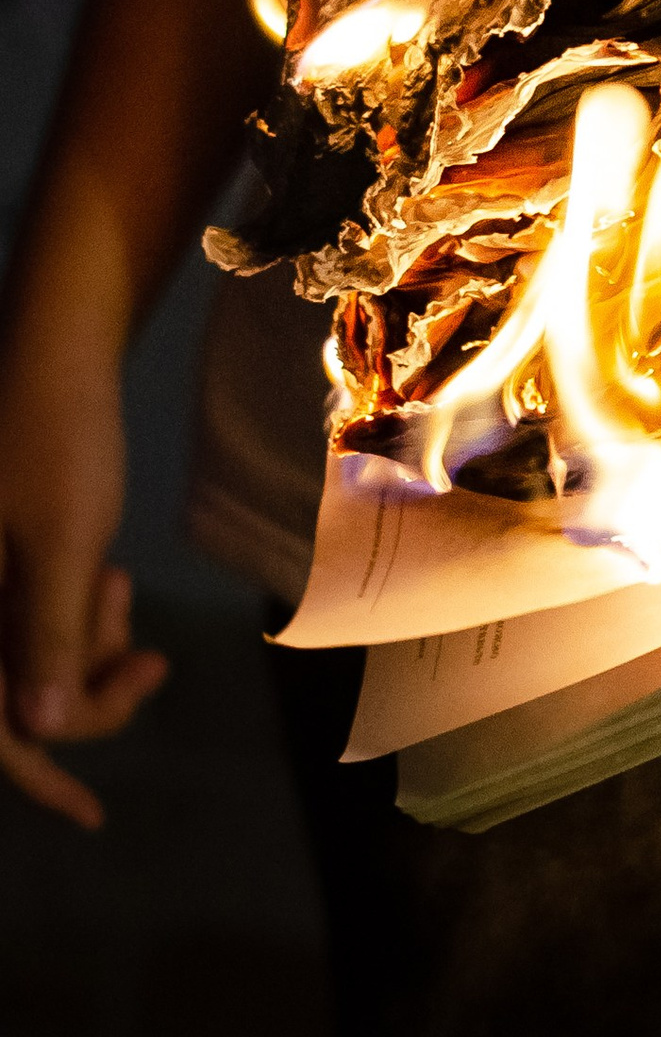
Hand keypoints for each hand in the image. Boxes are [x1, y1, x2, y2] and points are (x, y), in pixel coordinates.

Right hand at [0, 334, 166, 827]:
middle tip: (149, 664)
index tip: (93, 812)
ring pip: (31, 662)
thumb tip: (35, 729)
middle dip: (83, 694)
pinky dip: (78, 618)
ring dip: (85, 650)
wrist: (58, 345)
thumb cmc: (55, 436)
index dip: (36, 774)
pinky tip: (110, 578)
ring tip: (120, 588)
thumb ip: (48, 637)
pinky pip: (34, 621)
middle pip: (15, 699)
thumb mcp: (64, 543)